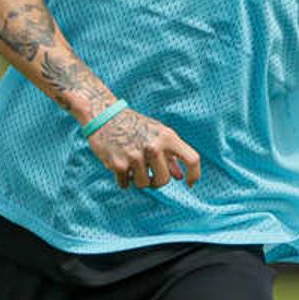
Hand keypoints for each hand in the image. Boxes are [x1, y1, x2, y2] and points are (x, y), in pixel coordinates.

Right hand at [84, 105, 200, 189]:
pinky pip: (125, 184)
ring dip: (137, 180)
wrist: (104, 115)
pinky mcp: (119, 163)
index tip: (189, 183)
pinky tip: (119, 167)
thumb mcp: (156, 134)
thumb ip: (170, 155)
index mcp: (167, 137)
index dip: (194, 174)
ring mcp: (136, 155)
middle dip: (156, 182)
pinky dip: (122, 180)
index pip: (192, 159)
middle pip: (164, 180)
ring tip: (131, 168)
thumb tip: (180, 176)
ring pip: (144, 184)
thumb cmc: (133, 125)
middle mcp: (154, 146)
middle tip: (149, 176)